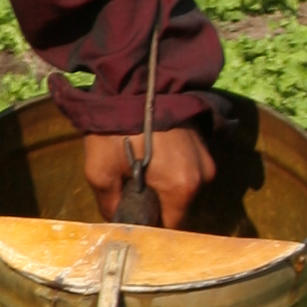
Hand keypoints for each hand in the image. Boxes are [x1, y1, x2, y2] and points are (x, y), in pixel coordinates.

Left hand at [80, 123, 214, 229]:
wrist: (135, 80)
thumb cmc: (116, 127)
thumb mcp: (100, 169)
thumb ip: (110, 203)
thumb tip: (116, 219)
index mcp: (182, 187)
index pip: (170, 226)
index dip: (150, 224)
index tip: (132, 215)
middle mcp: (203, 175)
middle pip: (179, 205)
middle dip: (157, 202)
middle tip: (131, 187)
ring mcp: (206, 156)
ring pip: (184, 184)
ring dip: (165, 182)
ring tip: (141, 166)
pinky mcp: (203, 140)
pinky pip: (188, 165)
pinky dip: (172, 165)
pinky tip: (153, 154)